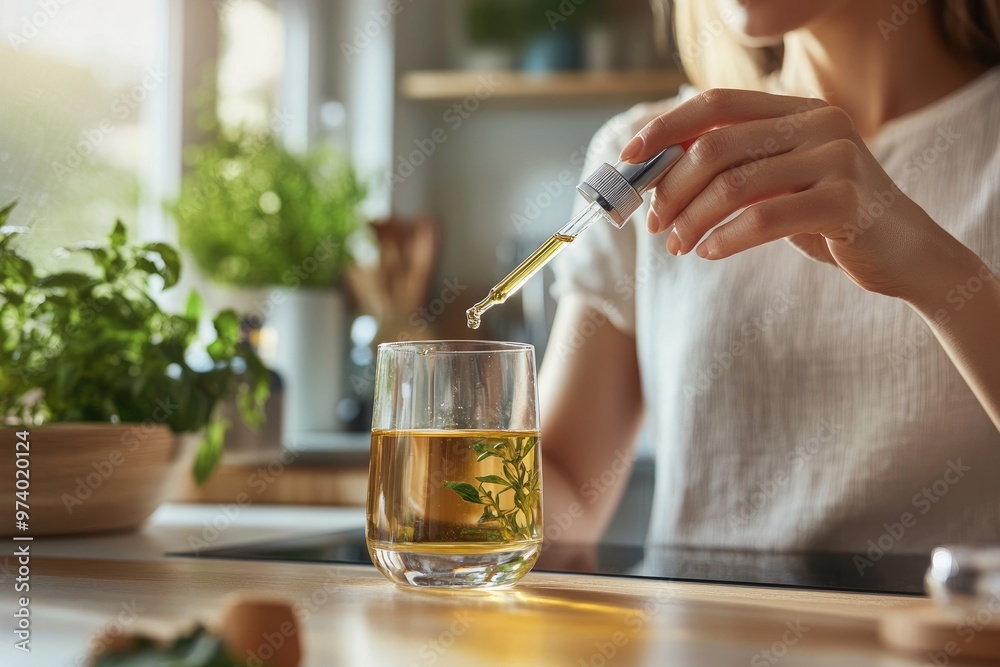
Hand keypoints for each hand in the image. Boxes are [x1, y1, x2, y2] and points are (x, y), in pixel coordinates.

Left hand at [620, 88, 973, 301]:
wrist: (903, 252)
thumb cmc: (828, 217)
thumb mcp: (780, 183)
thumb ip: (734, 168)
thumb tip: (656, 172)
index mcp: (798, 110)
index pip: (717, 103)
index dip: (666, 126)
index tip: (629, 157)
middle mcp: (819, 123)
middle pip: (717, 145)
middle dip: (672, 186)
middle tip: (653, 222)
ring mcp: (836, 159)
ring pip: (734, 184)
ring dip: (692, 219)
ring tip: (676, 245)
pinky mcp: (845, 201)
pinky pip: (763, 218)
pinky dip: (725, 238)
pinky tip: (708, 252)